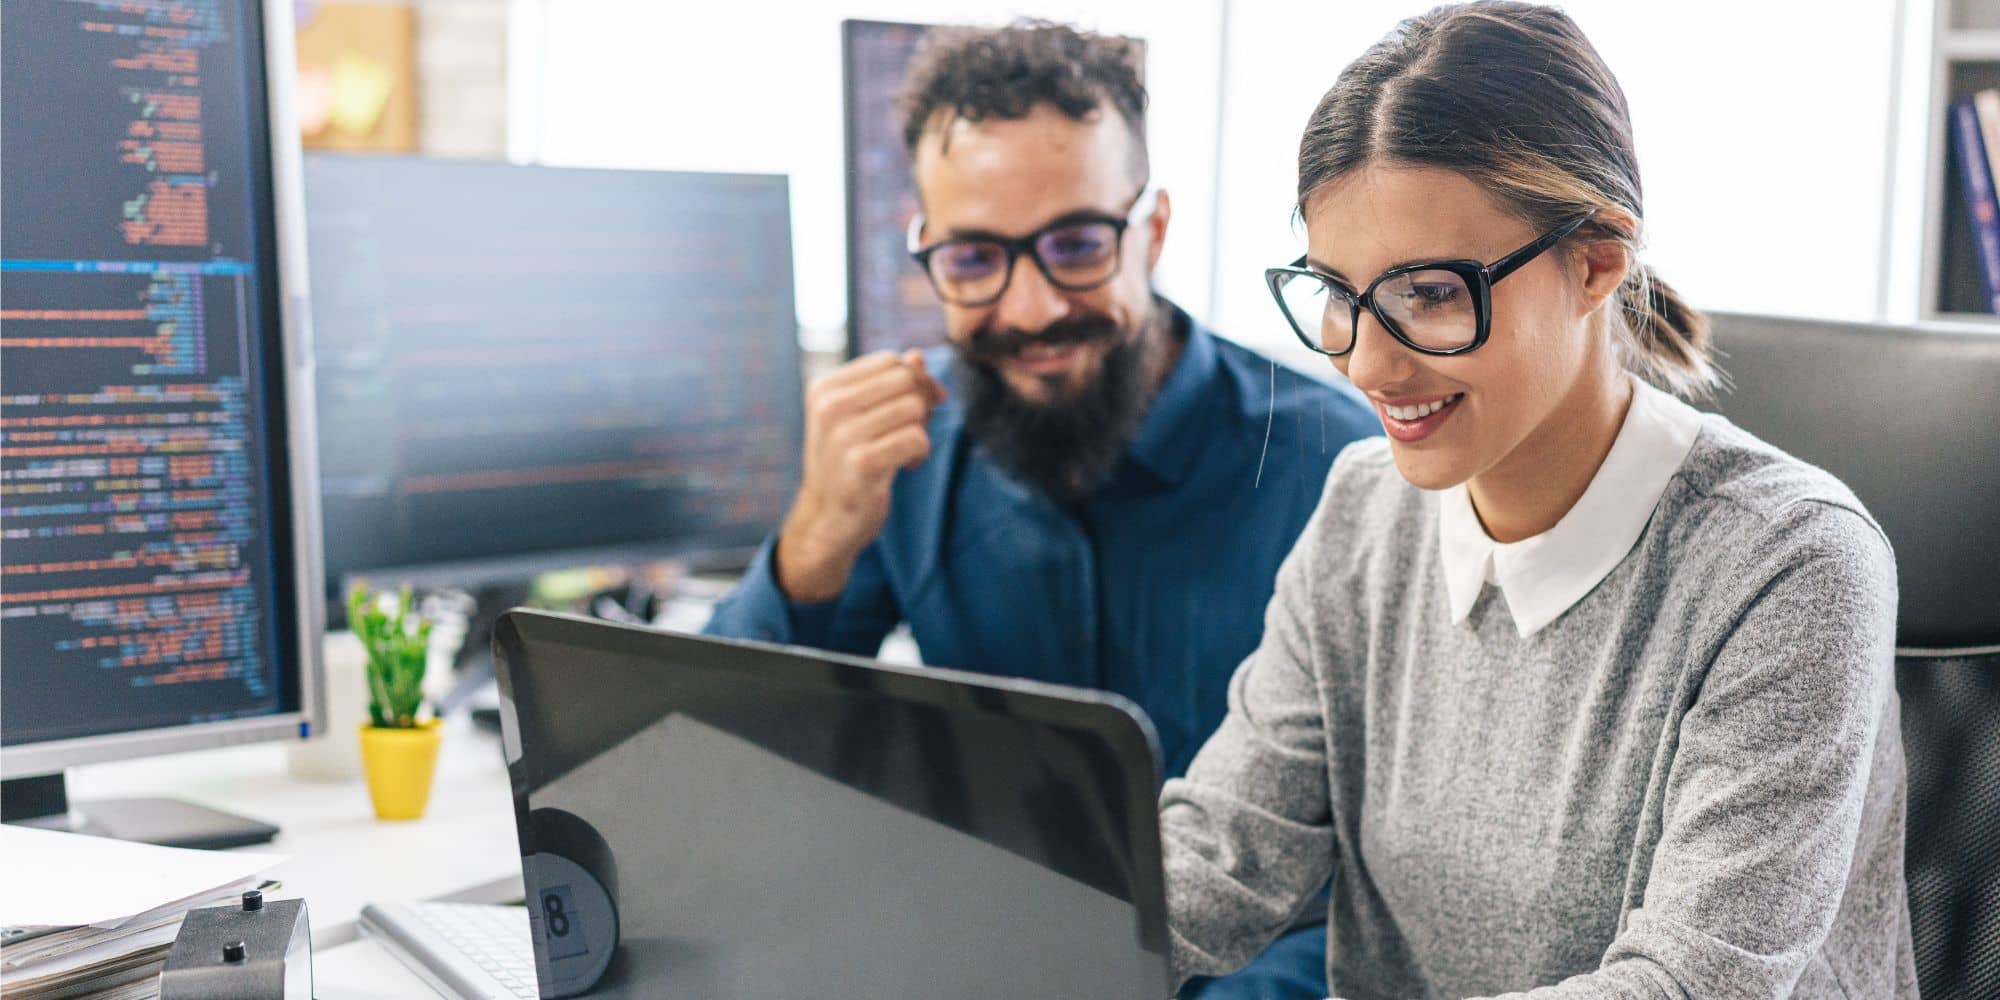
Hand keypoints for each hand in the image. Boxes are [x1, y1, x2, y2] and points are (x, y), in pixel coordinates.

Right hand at [775, 349, 945, 602]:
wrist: (827, 519)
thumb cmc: (848, 463)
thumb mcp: (860, 417)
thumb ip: (888, 385)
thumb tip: (918, 356)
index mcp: (825, 387)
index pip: (890, 360)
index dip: (915, 379)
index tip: (917, 407)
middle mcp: (829, 406)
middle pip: (906, 380)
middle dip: (921, 403)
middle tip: (912, 430)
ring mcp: (843, 435)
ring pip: (915, 408)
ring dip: (921, 432)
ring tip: (904, 451)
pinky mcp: (862, 464)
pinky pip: (917, 438)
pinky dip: (921, 453)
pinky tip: (906, 466)